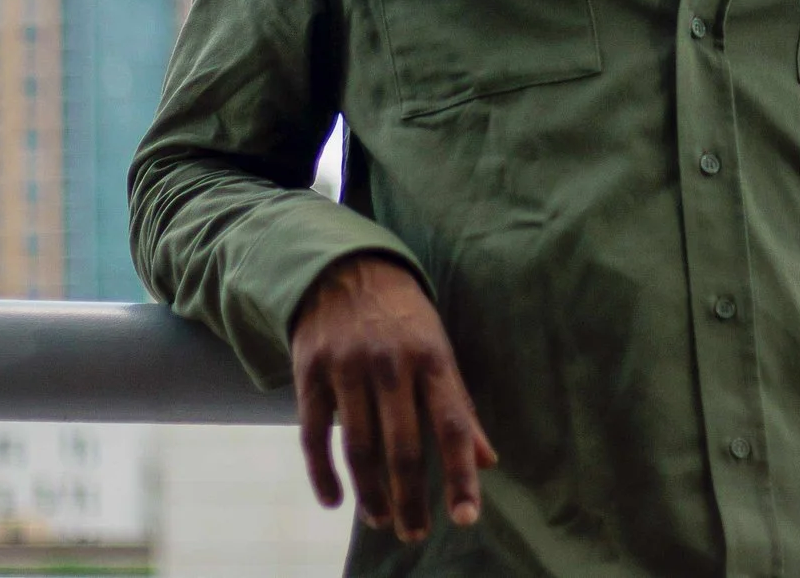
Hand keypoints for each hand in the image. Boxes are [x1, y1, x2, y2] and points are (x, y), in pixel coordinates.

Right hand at [289, 254, 497, 541]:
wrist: (342, 266)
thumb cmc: (403, 317)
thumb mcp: (439, 348)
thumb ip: (460, 406)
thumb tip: (489, 460)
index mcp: (432, 357)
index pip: (453, 425)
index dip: (461, 475)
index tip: (466, 517)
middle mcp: (391, 363)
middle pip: (403, 447)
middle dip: (411, 499)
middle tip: (415, 534)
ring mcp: (347, 367)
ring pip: (359, 447)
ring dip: (371, 494)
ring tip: (383, 521)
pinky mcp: (310, 372)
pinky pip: (314, 435)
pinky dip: (323, 474)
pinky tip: (336, 501)